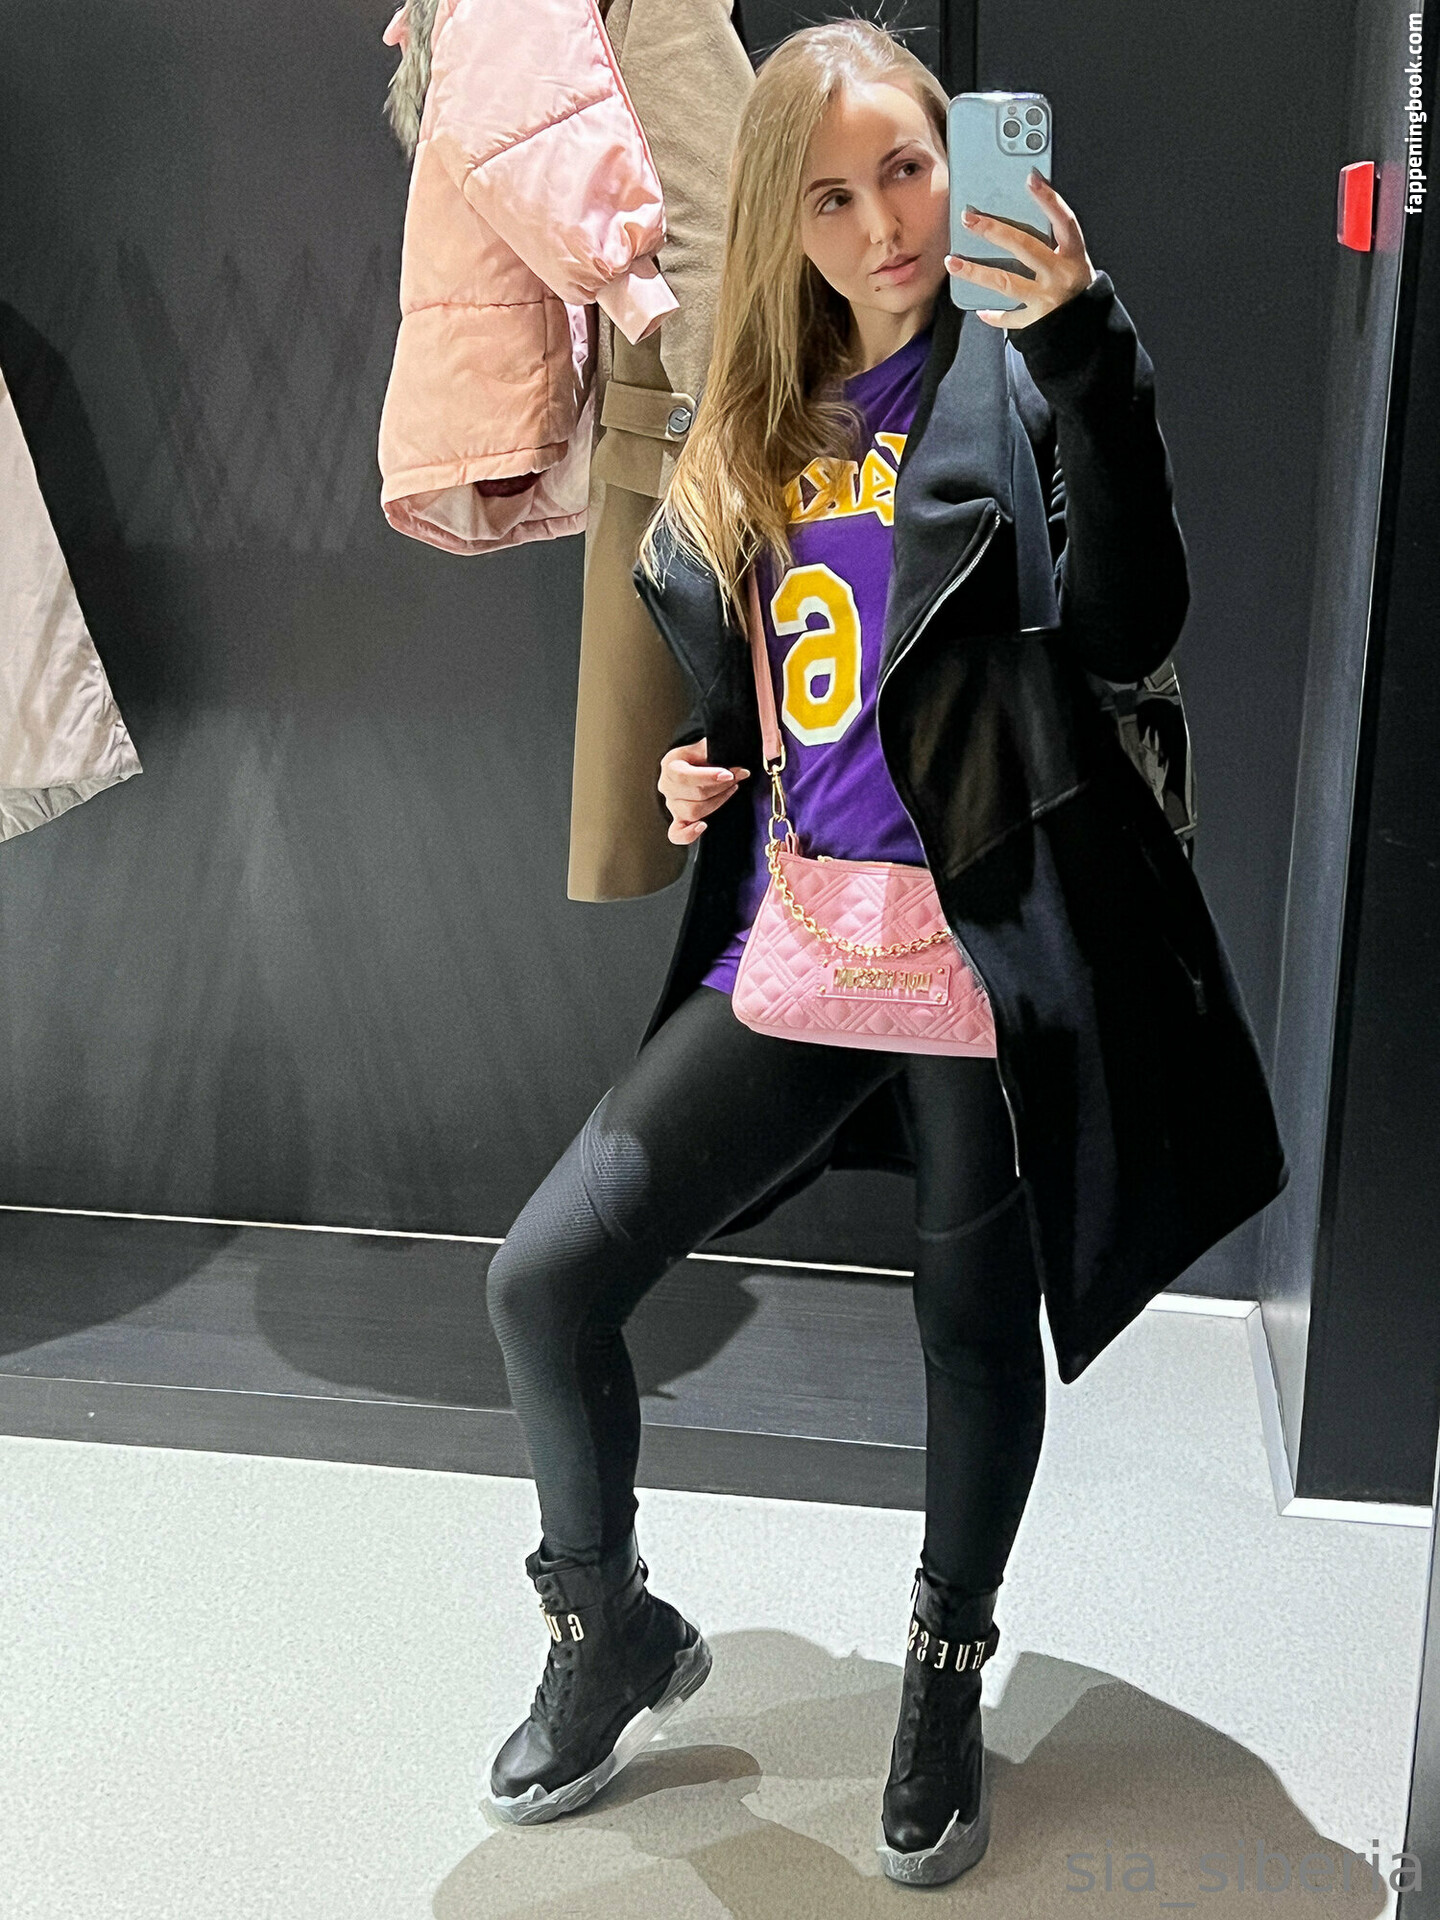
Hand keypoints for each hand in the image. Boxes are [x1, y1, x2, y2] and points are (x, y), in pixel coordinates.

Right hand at [658, 738, 749, 844]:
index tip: (729, 774)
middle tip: (739, 776)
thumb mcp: (704, 746)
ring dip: (717, 802)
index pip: (685, 776)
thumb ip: (712, 749)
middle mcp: (667, 786)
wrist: (695, 764)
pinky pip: (676, 834)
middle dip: (721, 787)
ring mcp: (672, 805)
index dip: (708, 777)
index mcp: (670, 765)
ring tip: (731, 789)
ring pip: (693, 812)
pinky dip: (688, 834)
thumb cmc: (701, 755)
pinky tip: (702, 827)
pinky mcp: (678, 819)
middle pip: (694, 795)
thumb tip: (725, 750)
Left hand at [946, 169, 1096, 329]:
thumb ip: (1053, 241)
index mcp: (1074, 254)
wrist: (1090, 327)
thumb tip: (1021, 214)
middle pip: (1024, 247)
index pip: (1064, 221)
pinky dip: (994, 315)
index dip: (1049, 199)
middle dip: (994, 231)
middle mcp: (1060, 274)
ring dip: (976, 272)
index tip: (1031, 178)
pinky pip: (1011, 318)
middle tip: (968, 218)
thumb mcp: (1074, 259)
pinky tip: (980, 310)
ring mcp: (1047, 299)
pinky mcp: (1037, 321)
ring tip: (953, 262)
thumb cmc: (1077, 285)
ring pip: (1006, 282)